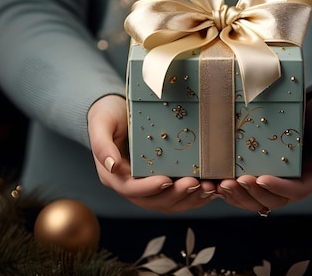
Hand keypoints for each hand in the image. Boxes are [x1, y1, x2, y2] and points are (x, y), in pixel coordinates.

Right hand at [87, 94, 220, 212]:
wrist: (116, 108)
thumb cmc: (107, 114)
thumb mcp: (101, 123)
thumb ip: (102, 144)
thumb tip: (112, 166)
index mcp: (114, 175)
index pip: (131, 189)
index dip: (149, 188)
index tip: (167, 179)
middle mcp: (131, 184)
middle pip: (154, 201)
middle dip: (176, 195)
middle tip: (195, 183)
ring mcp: (147, 184)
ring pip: (169, 202)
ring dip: (189, 199)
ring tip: (208, 188)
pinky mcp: (161, 178)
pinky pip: (178, 194)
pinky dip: (194, 195)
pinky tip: (210, 187)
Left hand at [215, 93, 311, 212]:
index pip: (296, 190)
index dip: (278, 187)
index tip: (260, 178)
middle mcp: (297, 183)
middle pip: (274, 200)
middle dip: (253, 193)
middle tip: (233, 182)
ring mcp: (280, 180)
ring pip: (259, 199)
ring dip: (240, 196)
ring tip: (222, 186)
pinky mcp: (266, 173)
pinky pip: (250, 190)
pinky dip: (235, 191)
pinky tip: (218, 185)